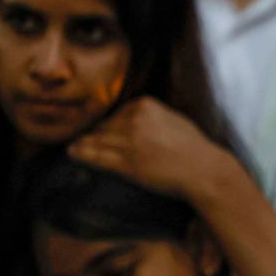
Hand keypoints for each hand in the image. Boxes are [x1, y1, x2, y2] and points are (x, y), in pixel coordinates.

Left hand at [68, 96, 225, 200]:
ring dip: (83, 144)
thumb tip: (132, 119)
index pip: (117, 113)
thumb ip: (152, 116)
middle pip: (105, 126)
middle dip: (96, 135)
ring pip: (98, 140)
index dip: (110, 126)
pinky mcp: (126, 163)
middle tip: (82, 140)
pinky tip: (72, 152)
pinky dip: (82, 154)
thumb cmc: (194, 148)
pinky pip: (98, 157)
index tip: (104, 132)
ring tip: (72, 147)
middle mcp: (134, 120)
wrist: (203, 170)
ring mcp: (129, 142)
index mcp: (145, 105)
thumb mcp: (172, 119)